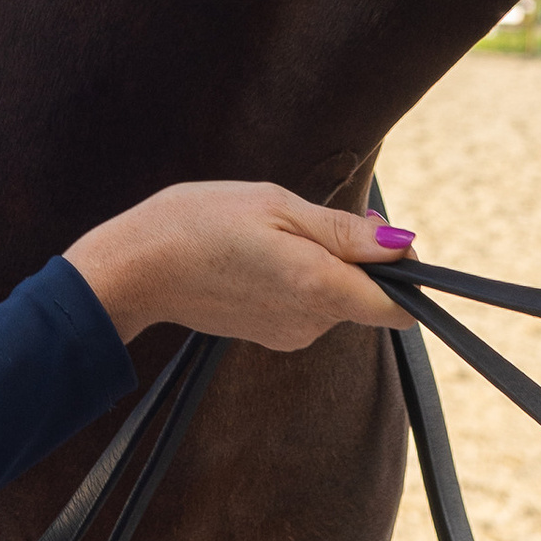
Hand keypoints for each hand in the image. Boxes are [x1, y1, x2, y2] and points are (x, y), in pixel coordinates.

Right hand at [64, 185, 414, 350]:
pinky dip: (298, 279)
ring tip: (271, 235)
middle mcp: (311, 322)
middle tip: (308, 218)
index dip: (406, 273)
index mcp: (318, 288)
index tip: (382, 238)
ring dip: (323, 264)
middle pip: (368, 296)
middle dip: (357, 256)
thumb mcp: (276, 205)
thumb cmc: (199, 224)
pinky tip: (257, 256)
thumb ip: (344, 231)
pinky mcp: (271, 336)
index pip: (399, 308)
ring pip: (337, 298)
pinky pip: (308, 307)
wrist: (134, 268)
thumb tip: (401, 243)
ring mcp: (290, 334)